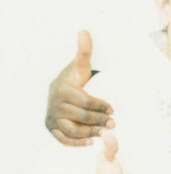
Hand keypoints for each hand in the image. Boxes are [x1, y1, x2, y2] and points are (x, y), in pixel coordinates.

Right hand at [45, 30, 114, 145]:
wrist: (59, 91)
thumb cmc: (74, 79)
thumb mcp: (80, 66)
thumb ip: (84, 51)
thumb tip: (84, 31)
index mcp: (63, 90)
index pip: (84, 101)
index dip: (100, 106)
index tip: (113, 108)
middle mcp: (55, 105)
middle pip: (80, 117)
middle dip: (99, 120)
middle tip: (114, 123)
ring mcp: (53, 118)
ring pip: (73, 130)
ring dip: (90, 133)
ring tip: (105, 133)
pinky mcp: (53, 128)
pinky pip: (64, 139)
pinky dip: (77, 143)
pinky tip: (91, 142)